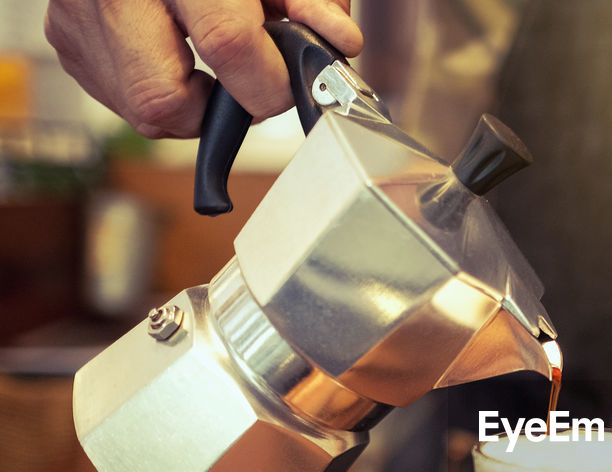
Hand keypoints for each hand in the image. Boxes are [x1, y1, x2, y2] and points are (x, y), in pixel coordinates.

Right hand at [45, 0, 362, 138]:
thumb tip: (337, 42)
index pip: (229, 45)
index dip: (269, 81)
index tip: (285, 84)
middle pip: (165, 100)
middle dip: (215, 109)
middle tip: (240, 80)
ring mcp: (80, 12)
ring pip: (141, 108)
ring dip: (187, 100)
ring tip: (206, 55)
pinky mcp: (65, 32)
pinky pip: (116, 92)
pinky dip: (154, 82)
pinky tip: (170, 49)